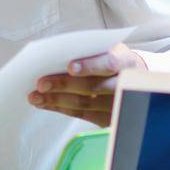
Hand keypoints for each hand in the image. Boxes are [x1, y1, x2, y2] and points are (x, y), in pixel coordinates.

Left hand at [28, 43, 146, 126]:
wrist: (135, 79)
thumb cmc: (114, 60)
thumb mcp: (110, 49)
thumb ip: (90, 51)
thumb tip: (55, 53)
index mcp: (126, 62)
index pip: (109, 63)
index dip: (90, 66)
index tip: (70, 66)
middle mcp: (124, 85)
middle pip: (93, 87)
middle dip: (64, 84)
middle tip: (41, 83)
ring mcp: (117, 105)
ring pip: (84, 103)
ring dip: (56, 99)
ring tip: (35, 96)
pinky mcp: (108, 119)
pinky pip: (81, 115)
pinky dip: (61, 108)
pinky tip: (45, 104)